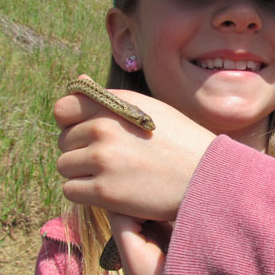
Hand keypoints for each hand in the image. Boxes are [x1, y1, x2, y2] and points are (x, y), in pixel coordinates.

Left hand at [55, 87, 215, 220]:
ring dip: (83, 174)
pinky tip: (112, 191)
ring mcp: (102, 159)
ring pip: (65, 166)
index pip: (64, 108)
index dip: (71, 123)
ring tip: (113, 176)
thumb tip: (78, 81)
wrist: (210, 177)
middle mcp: (104, 128)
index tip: (88, 135)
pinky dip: (87, 193)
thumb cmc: (183, 143)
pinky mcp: (104, 191)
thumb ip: (112, 99)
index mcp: (115, 104)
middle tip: (113, 161)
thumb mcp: (151, 109)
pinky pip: (71, 190)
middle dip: (81, 151)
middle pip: (65, 141)